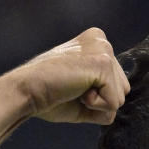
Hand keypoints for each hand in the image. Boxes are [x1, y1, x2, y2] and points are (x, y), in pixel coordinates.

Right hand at [1, 28, 129, 124]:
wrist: (26, 92)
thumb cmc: (49, 95)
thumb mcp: (82, 93)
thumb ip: (105, 93)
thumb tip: (120, 103)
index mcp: (96, 43)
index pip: (116, 84)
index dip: (95, 96)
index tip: (70, 85)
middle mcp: (102, 41)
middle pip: (122, 90)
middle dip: (99, 100)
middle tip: (71, 89)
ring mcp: (103, 50)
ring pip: (120, 98)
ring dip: (97, 104)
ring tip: (72, 89)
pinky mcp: (103, 63)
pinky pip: (114, 103)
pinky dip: (94, 107)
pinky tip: (75, 92)